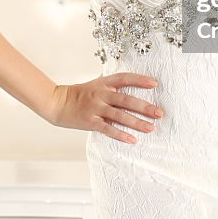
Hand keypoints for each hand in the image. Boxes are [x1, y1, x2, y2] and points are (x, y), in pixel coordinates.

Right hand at [44, 73, 163, 144]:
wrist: (58, 103)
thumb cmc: (79, 94)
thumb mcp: (96, 84)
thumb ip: (112, 86)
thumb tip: (132, 84)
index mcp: (104, 83)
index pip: (124, 78)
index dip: (139, 80)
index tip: (154, 84)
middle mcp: (101, 94)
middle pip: (126, 99)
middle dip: (144, 107)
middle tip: (159, 113)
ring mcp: (96, 108)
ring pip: (120, 115)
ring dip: (137, 122)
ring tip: (151, 128)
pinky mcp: (91, 122)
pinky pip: (108, 129)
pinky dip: (121, 134)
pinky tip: (132, 140)